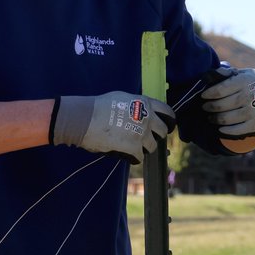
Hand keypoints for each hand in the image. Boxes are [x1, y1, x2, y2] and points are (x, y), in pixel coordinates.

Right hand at [50, 92, 175, 164]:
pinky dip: (134, 157)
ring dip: (145, 147)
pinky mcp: (133, 147)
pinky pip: (140, 156)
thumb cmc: (100, 106)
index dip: (169, 120)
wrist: (85, 118)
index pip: (168, 112)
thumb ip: (137, 105)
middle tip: (147, 137)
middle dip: (156, 135)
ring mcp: (142, 134)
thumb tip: (142, 112)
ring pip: (152, 146)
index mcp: (146, 104)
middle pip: (163, 131)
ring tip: (134, 146)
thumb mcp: (123, 98)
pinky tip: (127, 154)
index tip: (167, 125)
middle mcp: (148, 118)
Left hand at [200, 67, 254, 138]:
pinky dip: (226, 131)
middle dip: (210, 107)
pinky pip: (237, 130)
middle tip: (205, 107)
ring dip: (215, 119)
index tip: (203, 95)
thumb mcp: (245, 73)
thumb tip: (211, 74)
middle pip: (222, 105)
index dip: (209, 94)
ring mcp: (253, 111)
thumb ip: (228, 74)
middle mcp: (249, 96)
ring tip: (210, 117)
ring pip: (227, 118)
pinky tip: (220, 128)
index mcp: (244, 81)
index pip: (221, 89)